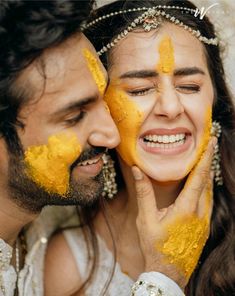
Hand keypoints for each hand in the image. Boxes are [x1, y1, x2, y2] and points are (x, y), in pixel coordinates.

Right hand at [132, 137, 215, 288]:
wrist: (168, 273)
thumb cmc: (155, 246)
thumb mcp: (146, 219)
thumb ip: (144, 193)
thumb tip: (138, 170)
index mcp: (186, 209)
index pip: (198, 177)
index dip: (205, 158)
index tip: (212, 142)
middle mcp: (200, 213)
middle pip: (207, 181)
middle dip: (208, 161)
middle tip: (209, 144)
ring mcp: (204, 221)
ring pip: (209, 192)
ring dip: (207, 174)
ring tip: (204, 160)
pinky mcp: (204, 227)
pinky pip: (207, 202)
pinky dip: (205, 188)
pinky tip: (200, 185)